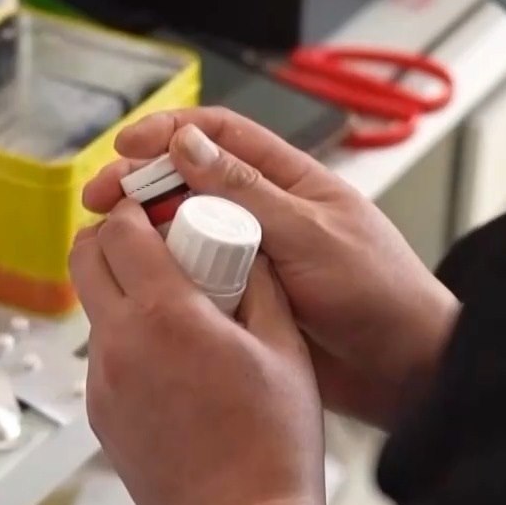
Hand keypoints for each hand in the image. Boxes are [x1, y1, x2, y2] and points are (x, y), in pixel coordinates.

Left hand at [71, 200, 327, 504]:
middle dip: (111, 239)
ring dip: (120, 292)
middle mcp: (122, 345)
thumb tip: (250, 249)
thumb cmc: (271, 448)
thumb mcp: (285, 348)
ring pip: (93, 309)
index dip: (135, 210)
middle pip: (83, 258)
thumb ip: (262, 286)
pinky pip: (103, 357)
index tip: (157, 211)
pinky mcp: (100, 416)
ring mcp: (104, 384)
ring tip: (175, 311)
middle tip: (151, 244)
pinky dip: (126, 341)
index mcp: (166, 316)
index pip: (119, 231)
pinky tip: (172, 360)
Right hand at [83, 108, 459, 426]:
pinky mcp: (244, 299)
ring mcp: (253, 256)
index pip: (217, 136)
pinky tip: (138, 282)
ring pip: (185, 230)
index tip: (126, 147)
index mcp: (288, 181)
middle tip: (99, 199)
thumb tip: (188, 145)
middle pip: (188, 180)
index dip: (167, 132)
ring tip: (106, 240)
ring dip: (144, 230)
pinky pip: (194, 278)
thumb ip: (248, 191)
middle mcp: (265, 213)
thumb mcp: (310, 234)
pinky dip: (163, 275)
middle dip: (139, 181)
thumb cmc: (381, 294)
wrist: (406, 372)